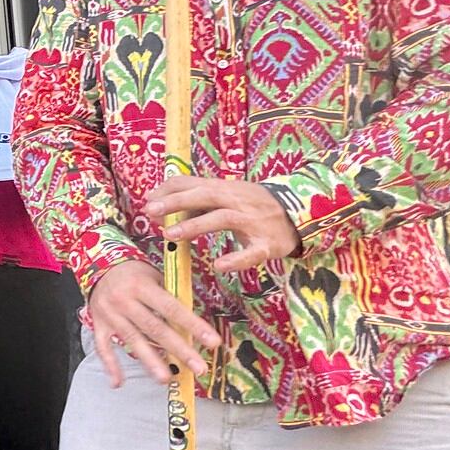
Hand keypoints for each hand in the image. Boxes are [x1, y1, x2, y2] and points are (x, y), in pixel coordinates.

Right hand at [85, 260, 217, 387]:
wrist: (97, 267)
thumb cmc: (133, 273)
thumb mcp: (153, 275)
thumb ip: (170, 296)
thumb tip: (192, 322)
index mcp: (142, 286)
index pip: (172, 309)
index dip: (193, 326)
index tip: (212, 342)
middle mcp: (125, 301)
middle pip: (156, 329)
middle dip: (179, 350)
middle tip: (198, 368)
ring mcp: (110, 315)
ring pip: (133, 341)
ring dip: (150, 361)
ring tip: (166, 379)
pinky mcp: (99, 325)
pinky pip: (103, 348)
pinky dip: (111, 366)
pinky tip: (119, 383)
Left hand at [143, 174, 300, 274]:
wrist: (300, 214)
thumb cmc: (254, 206)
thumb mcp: (228, 195)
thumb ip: (197, 197)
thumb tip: (159, 201)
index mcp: (227, 189)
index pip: (196, 184)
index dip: (171, 191)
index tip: (148, 200)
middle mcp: (239, 201)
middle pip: (206, 195)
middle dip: (177, 202)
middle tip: (151, 211)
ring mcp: (254, 222)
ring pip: (223, 219)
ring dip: (196, 225)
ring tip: (170, 235)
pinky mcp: (268, 244)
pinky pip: (252, 252)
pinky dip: (236, 260)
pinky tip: (219, 266)